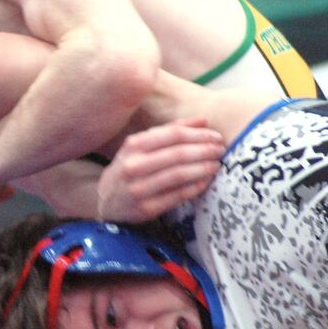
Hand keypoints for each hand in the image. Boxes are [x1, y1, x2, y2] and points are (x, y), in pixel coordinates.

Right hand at [97, 118, 224, 222]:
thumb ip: (170, 131)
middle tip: (220, 150)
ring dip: (202, 169)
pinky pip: (177, 196)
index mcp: (134, 145)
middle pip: (177, 154)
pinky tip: (205, 182)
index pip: (173, 135)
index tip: (216, 136)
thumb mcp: (141, 145)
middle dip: (204, 151)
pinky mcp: (145, 208)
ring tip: (216, 165)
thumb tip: (203, 120)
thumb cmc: (130, 167)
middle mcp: (133, 165)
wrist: (107, 201)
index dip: (198, 135)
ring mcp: (138, 188)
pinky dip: (195, 187)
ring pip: (178, 175)